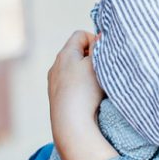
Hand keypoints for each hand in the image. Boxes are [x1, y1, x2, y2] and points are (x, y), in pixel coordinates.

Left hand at [48, 30, 117, 159]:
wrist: (71, 124)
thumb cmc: (85, 91)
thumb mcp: (96, 64)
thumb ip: (99, 47)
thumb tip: (99, 36)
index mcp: (64, 54)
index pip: (80, 35)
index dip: (95, 40)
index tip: (104, 55)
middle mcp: (56, 66)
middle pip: (76, 53)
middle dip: (91, 58)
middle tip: (103, 70)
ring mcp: (54, 83)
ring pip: (73, 70)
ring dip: (86, 74)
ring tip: (97, 86)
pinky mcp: (56, 99)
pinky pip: (70, 86)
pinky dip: (80, 88)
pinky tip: (88, 99)